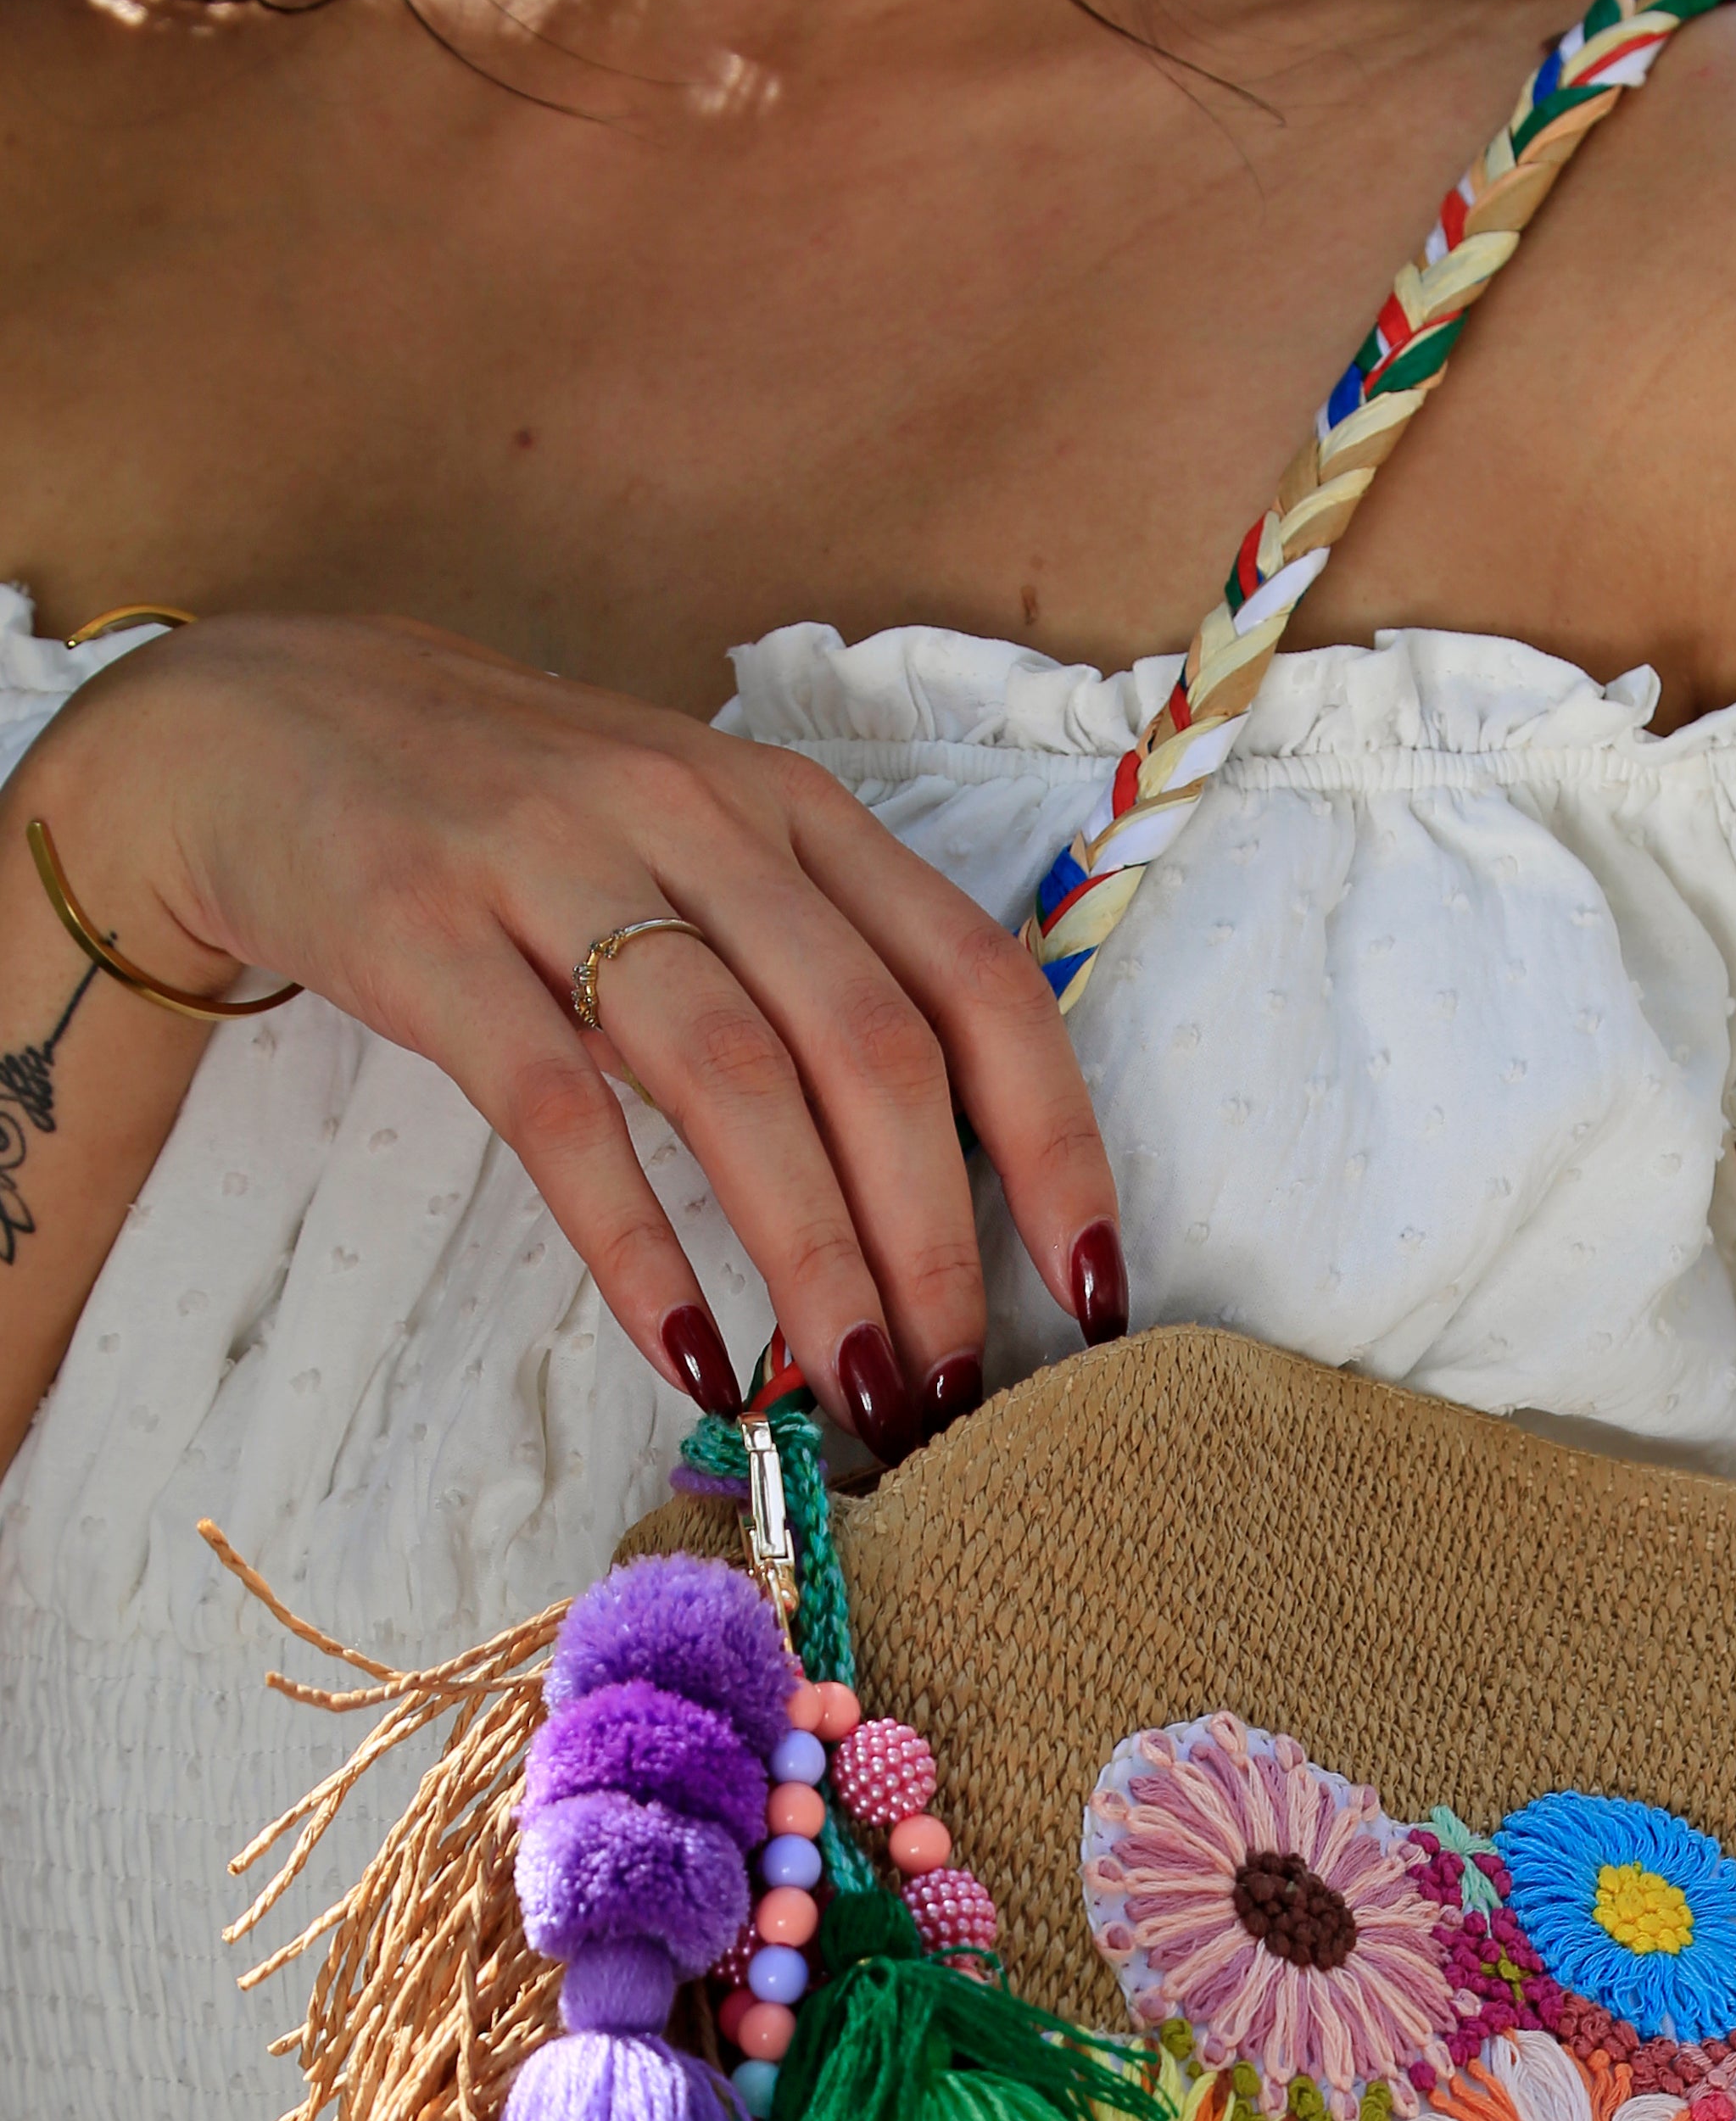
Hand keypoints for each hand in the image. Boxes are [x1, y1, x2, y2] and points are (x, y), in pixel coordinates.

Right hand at [16, 611, 1123, 1447]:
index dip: (1055, 1147)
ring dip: (813, 1262)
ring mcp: (559, 865)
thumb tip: (945, 1195)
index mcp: (795, 813)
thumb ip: (816, 975)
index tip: (1088, 1294)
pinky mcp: (426, 931)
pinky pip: (559, 1110)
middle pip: (872, 1048)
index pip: (981, 982)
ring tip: (850, 1397)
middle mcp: (700, 822)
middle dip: (934, 1243)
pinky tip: (689, 1353)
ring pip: (736, 1080)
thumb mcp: (699, 856)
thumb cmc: (520, 826)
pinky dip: (637, 1243)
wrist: (261, 724)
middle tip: (952, 1393)